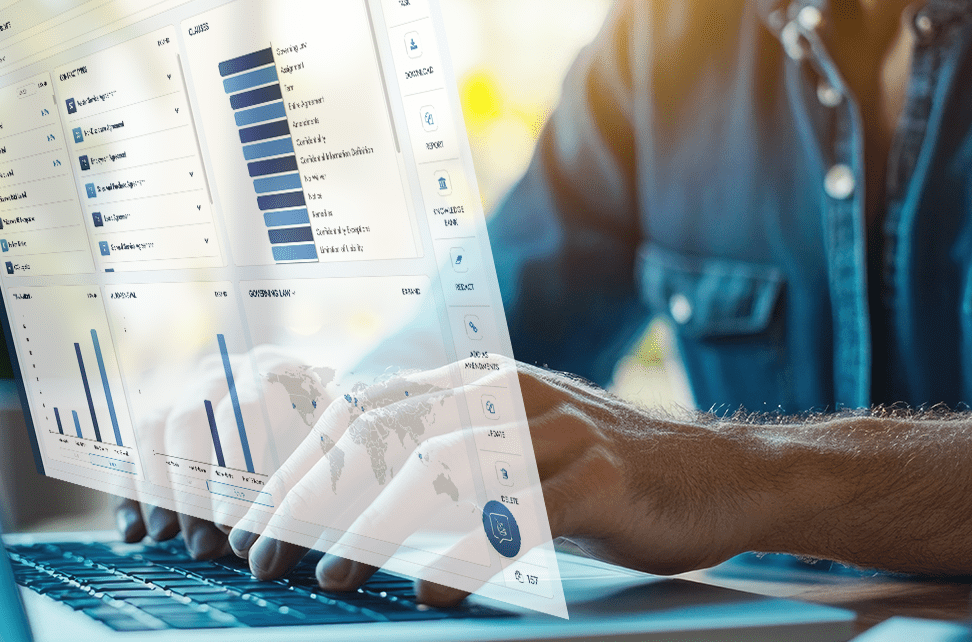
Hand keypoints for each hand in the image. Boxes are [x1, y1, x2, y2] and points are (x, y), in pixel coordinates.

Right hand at [118, 346, 333, 558]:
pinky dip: (127, 491)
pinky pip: (128, 449)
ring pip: (153, 429)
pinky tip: (134, 533)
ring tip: (166, 536)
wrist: (316, 433)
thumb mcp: (330, 461)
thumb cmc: (329, 451)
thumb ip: (303, 492)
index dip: (233, 466)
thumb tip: (266, 543)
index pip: (244, 408)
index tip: (228, 519)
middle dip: (190, 486)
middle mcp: (225, 372)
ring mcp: (186, 392)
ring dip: (155, 487)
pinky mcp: (159, 422)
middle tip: (201, 542)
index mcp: (274, 369)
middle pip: (190, 418)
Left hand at [221, 358, 755, 605]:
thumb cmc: (596, 472)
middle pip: (384, 434)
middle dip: (310, 496)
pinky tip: (432, 590)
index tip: (250, 520)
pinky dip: (467, 554)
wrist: (720, 472)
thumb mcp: (509, 446)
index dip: (296, 464)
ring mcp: (555, 431)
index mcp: (474, 380)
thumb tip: (336, 497)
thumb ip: (439, 451)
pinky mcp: (599, 477)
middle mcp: (506, 392)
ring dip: (371, 523)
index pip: (361, 411)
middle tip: (264, 555)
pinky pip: (519, 514)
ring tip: (328, 572)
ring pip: (441, 466)